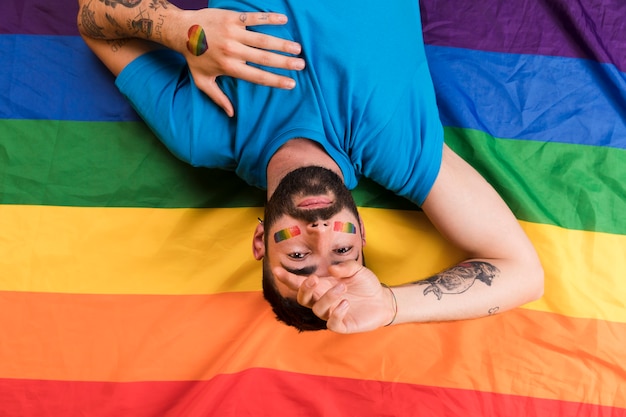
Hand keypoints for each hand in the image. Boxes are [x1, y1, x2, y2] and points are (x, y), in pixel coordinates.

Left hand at [178, 9, 304, 115]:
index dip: (276, 81)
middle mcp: (233, 51)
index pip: (257, 76)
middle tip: (301, 66)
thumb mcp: (203, 82)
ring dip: (282, 43)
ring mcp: (233, 33)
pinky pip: (254, 18)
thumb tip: (231, 115)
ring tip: (297, 48)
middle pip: (264, 59)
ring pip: (262, 39)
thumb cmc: (194, 58)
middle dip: (285, 63)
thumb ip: (218, 98)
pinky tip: (283, 20)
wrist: (180, 30)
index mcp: (229, 67)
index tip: (291, 84)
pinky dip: (269, 19)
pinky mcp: (232, 18)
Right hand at [276, 261, 395, 333]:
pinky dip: (336, 313)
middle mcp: (323, 300)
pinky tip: (346, 303)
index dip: (287, 278)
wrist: (383, 300)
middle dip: (304, 289)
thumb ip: (344, 267)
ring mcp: (331, 313)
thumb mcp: (357, 269)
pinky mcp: (342, 325)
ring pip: (317, 309)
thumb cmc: (366, 284)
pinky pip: (332, 323)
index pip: (300, 283)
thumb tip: (330, 270)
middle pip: (303, 298)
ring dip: (327, 297)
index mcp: (322, 286)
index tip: (277, 270)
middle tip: (315, 279)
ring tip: (343, 288)